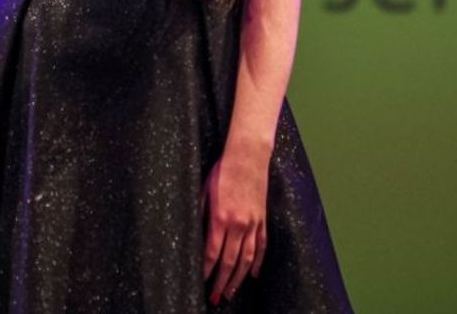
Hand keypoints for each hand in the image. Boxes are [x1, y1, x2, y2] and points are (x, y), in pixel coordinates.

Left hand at [201, 146, 268, 304]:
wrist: (248, 157)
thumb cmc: (222, 171)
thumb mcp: (204, 191)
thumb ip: (200, 214)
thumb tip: (194, 236)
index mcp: (220, 218)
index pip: (211, 253)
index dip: (206, 271)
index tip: (201, 283)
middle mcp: (238, 224)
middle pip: (229, 261)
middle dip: (221, 282)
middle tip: (216, 298)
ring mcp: (253, 223)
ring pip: (247, 259)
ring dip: (238, 279)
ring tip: (231, 293)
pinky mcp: (262, 220)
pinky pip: (262, 246)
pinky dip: (258, 263)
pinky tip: (254, 275)